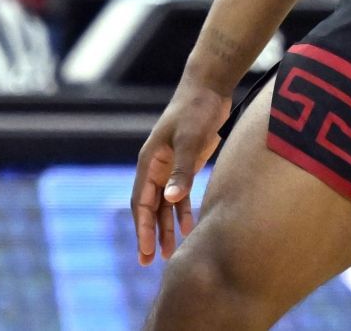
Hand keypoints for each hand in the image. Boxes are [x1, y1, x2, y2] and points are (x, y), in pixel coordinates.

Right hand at [131, 81, 231, 265]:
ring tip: (169, 254)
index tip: (144, 251)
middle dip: (149, 234)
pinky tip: (188, 229)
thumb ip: (181, 170)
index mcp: (150, 162)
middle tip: (149, 263)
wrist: (209, 88)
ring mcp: (171, 166)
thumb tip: (170, 199)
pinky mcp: (186, 163)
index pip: (141, 203)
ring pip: (165, 204)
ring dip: (166, 227)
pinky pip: (181, 194)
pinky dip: (182, 212)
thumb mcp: (189, 139)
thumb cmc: (196, 110)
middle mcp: (156, 167)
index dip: (142, 228)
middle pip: (150, 208)